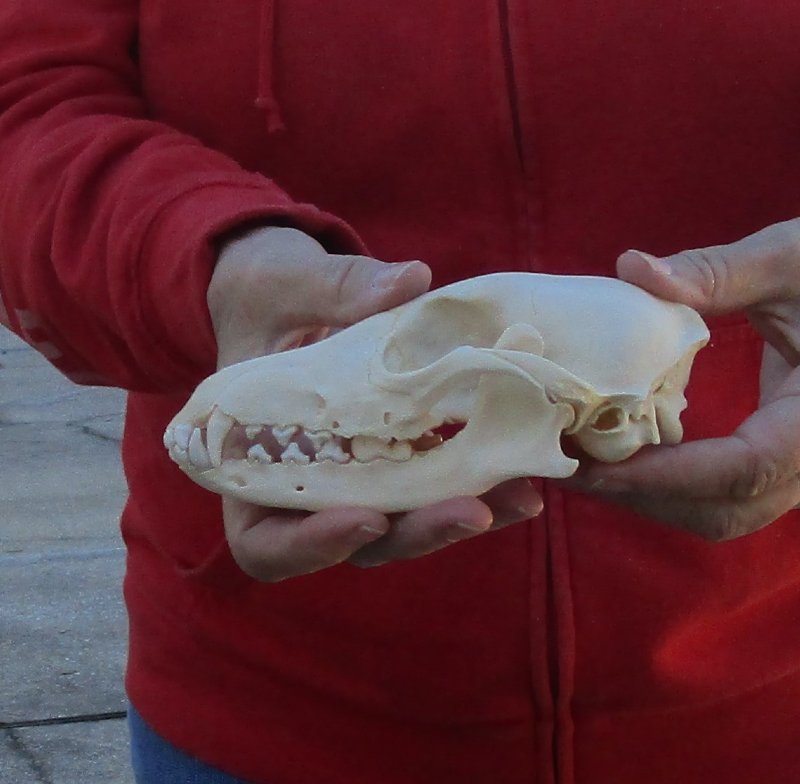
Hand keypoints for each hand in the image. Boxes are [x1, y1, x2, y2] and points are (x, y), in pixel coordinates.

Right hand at [209, 226, 542, 580]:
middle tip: (472, 510)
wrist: (293, 293)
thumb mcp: (286, 283)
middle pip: (357, 542)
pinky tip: (525, 463)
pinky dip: (478, 479)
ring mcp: (361, 475)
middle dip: (416, 531)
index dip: (311, 547)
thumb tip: (409, 282)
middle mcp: (309, 487)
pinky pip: (438, 480)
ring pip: (408, 521)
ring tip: (520, 491)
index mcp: (251, 464)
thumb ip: (335, 289)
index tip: (366, 517)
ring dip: (460, 513)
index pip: (265, 544)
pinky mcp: (402, 454)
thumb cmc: (268, 292)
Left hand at [565, 219, 799, 540]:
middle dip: (641, 496)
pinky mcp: (781, 460)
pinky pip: (723, 494)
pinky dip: (669, 484)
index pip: (743, 469)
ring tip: (583, 464)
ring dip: (649, 497)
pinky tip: (624, 454)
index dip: (663, 475)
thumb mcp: (793, 259)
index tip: (590, 466)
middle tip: (567, 467)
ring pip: (721, 513)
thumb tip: (630, 268)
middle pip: (723, 509)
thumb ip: (718, 271)